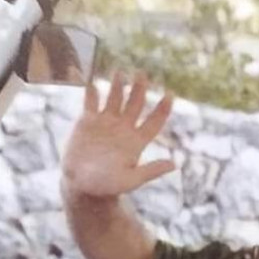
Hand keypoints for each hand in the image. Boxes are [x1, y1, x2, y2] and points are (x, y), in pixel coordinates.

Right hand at [62, 71, 174, 198]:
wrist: (84, 185)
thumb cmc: (109, 186)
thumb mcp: (131, 180)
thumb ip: (151, 171)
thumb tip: (175, 164)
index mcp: (137, 141)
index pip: (154, 121)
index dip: (163, 109)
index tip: (170, 94)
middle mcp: (124, 128)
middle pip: (135, 104)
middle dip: (139, 89)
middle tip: (142, 73)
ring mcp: (106, 122)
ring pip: (115, 98)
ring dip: (118, 85)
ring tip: (120, 72)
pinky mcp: (88, 121)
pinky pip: (91, 101)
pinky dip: (91, 91)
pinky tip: (92, 80)